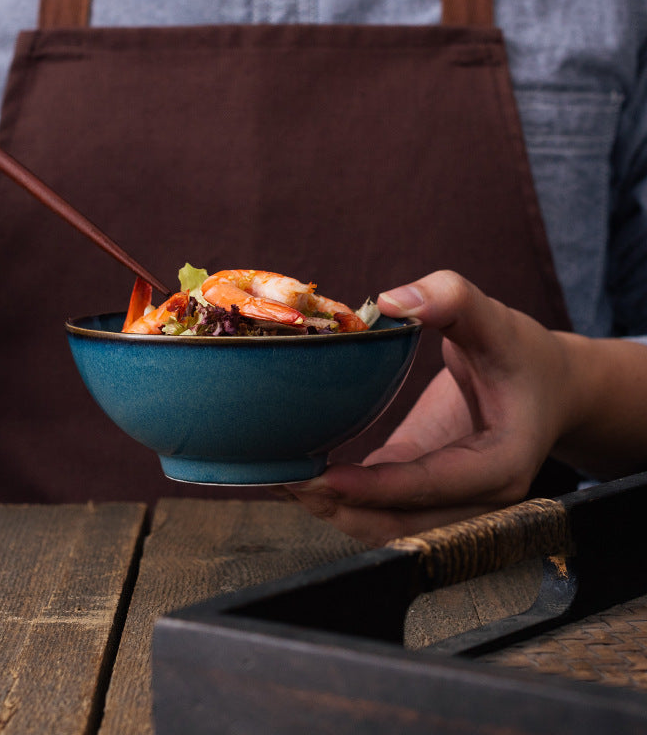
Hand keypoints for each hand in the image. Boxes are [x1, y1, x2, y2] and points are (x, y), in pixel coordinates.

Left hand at [284, 270, 589, 546]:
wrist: (544, 385)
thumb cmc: (522, 355)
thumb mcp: (494, 319)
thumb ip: (451, 298)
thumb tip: (393, 300)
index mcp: (504, 462)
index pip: (438, 487)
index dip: (380, 490)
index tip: (327, 480)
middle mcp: (481, 498)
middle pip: (408, 525)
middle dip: (345, 510)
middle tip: (287, 482)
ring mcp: (453, 502)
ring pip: (390, 529)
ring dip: (336, 513)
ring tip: (284, 484)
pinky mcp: (425, 490)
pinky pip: (382, 508)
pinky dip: (343, 501)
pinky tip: (303, 481)